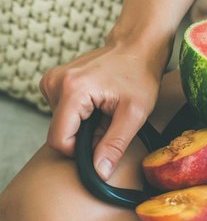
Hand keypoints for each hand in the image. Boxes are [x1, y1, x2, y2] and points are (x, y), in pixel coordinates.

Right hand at [39, 42, 164, 179]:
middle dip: (85, 136)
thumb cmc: (140, 75)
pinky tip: (98, 103)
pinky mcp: (54, 81)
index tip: (102, 144)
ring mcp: (52, 80)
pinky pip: (63, 112)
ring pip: (61, 124)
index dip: (80, 152)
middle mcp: (54, 83)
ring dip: (84, 125)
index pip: (59, 140)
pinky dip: (81, 114)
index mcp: (72, 90)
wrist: (137, 46)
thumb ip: (114, 145)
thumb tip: (99, 173)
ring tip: (106, 109)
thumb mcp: (134, 114)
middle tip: (110, 121)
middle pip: (60, 132)